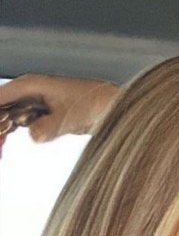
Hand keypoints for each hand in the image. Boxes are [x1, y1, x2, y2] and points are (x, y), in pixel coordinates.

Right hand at [0, 74, 118, 156]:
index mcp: (31, 85)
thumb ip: (49, 127)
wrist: (111, 106)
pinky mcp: (40, 114)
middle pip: (1, 108)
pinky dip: (8, 135)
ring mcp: (32, 102)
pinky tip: (2, 150)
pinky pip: (16, 124)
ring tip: (0, 151)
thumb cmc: (93, 105)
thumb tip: (33, 136)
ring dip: (1, 133)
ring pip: (6, 117)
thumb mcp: (70, 118)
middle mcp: (28, 91)